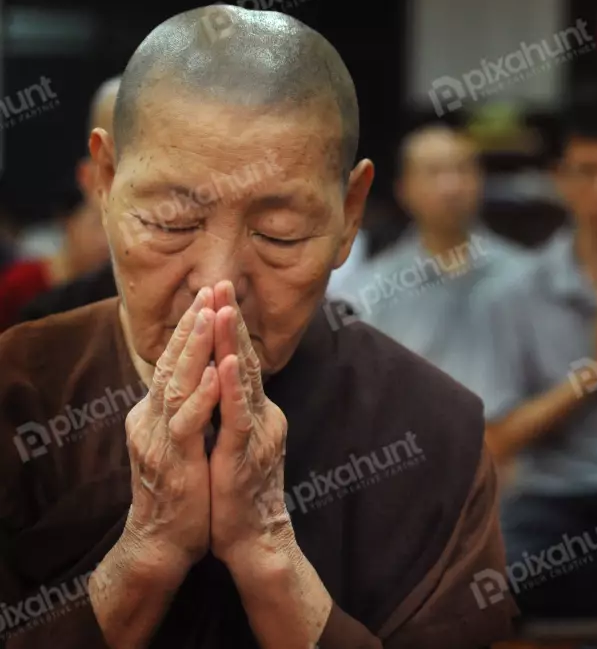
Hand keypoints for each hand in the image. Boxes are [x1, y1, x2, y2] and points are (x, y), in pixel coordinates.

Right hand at [123, 287, 217, 574]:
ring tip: (211, 315)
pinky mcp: (172, 461)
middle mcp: (150, 418)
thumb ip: (188, 409)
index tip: (211, 294)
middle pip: (171, 361)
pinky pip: (187, 423)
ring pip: (176, 384)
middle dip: (194, 324)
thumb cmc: (181, 491)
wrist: (164, 542)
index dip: (192, 327)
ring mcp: (158, 438)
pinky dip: (201, 395)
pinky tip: (213, 372)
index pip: (174, 360)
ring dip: (195, 348)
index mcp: (156, 412)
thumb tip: (204, 377)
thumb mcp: (183, 441)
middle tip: (211, 288)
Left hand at [208, 281, 291, 568]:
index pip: (242, 362)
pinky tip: (226, 362)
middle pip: (246, 359)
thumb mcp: (235, 444)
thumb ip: (233, 412)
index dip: (231, 327)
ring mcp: (257, 433)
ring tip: (224, 308)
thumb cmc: (240, 495)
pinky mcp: (245, 453)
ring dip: (233, 342)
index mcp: (257, 412)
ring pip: (244, 380)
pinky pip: (238, 415)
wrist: (254, 539)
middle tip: (222, 281)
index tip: (218, 293)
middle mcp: (263, 415)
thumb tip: (221, 383)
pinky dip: (232, 387)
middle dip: (232, 320)